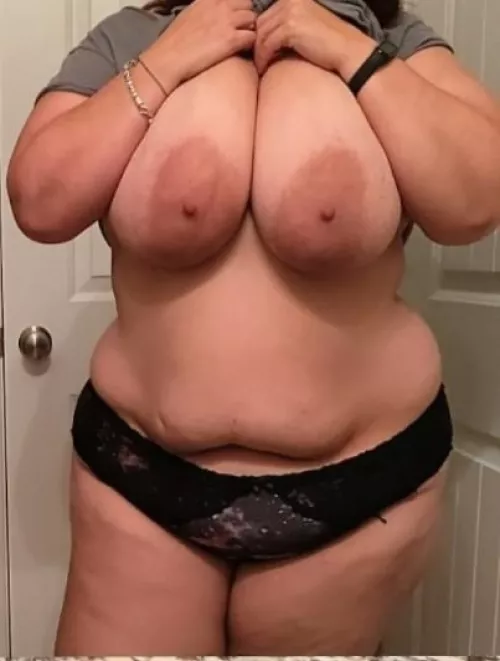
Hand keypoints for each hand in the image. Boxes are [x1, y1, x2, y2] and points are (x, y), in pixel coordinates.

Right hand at [149, 0, 256, 83]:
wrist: (168, 58)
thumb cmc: (174, 42)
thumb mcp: (189, 15)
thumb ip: (204, 10)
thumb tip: (211, 14)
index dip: (237, 7)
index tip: (235, 18)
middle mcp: (219, 5)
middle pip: (247, 4)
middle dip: (246, 17)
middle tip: (241, 31)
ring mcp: (226, 21)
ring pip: (252, 19)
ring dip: (249, 30)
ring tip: (242, 42)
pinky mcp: (231, 40)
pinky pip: (251, 37)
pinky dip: (249, 44)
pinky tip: (242, 51)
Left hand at [254, 0, 371, 74]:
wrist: (347, 50)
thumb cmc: (328, 44)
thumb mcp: (306, 26)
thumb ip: (288, 24)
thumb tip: (265, 37)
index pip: (266, 15)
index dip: (260, 35)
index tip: (260, 52)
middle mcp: (291, 0)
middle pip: (261, 23)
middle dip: (257, 44)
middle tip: (259, 61)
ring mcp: (290, 12)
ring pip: (262, 34)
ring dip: (258, 52)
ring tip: (261, 67)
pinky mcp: (291, 27)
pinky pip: (267, 43)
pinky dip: (263, 57)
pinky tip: (264, 68)